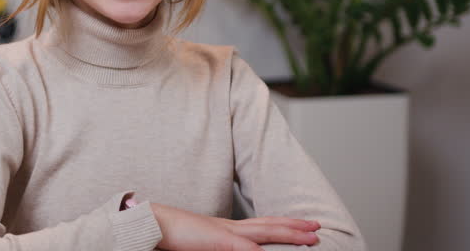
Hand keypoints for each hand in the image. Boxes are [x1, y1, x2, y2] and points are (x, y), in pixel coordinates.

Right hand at [150, 202, 320, 250]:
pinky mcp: (218, 240)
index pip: (260, 225)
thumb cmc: (170, 234)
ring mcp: (225, 232)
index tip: (300, 226)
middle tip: (317, 228)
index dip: (281, 225)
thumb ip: (214, 247)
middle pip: (269, 224)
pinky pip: (245, 247)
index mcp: (225, 228)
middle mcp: (229, 226)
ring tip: (311, 237)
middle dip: (295, 227)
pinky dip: (261, 250)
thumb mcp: (199, 244)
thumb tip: (221, 248)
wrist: (152, 222)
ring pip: (265, 231)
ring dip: (290, 234)